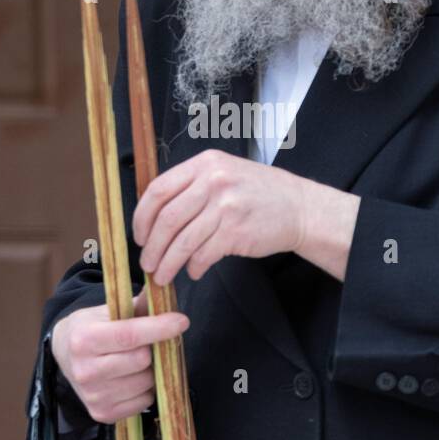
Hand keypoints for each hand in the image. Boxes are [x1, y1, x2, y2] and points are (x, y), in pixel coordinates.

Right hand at [50, 287, 188, 423]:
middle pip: (141, 360)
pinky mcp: (103, 414)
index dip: (159, 328)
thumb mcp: (106, 310)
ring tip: (138, 360)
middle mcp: (85, 371)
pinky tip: (132, 377)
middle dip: (152, 349)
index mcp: (84, 339)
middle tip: (149, 343)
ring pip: (146, 382)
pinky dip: (146, 389)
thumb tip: (163, 295)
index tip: (181, 321)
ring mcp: (94, 396)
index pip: (129, 335)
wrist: (64, 355)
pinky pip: (144, 401)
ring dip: (151, 370)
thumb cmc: (90, 328)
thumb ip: (136, 305)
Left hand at [133, 148, 360, 284]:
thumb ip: (192, 186)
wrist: (299, 208)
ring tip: (163, 275)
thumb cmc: (259, 193)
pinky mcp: (236, 231)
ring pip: (182, 241)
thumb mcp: (224, 173)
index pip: (158, 190)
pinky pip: (203, 254)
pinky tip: (193, 271)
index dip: (142, 217)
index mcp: (204, 164)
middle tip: (147, 264)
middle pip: (166, 219)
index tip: (139, 236)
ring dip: (168, 264)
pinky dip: (193, 267)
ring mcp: (225, 206)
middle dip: (152, 247)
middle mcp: (213, 181)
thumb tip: (153, 215)